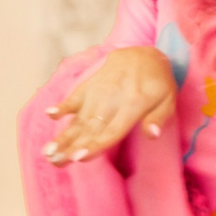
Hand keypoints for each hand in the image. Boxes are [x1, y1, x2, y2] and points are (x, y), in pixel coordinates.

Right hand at [43, 46, 176, 164]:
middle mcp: (112, 100)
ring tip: (48, 151)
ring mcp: (97, 92)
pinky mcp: (88, 86)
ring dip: (62, 135)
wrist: (141, 54)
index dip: (95, 145)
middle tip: (55, 162)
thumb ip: (159, 118)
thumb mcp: (167, 100)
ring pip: (78, 118)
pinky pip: (73, 97)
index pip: (112, 130)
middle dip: (71, 146)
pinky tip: (50, 115)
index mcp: (133, 106)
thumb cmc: (156, 83)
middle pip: (90, 128)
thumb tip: (152, 135)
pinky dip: (61, 106)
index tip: (79, 158)